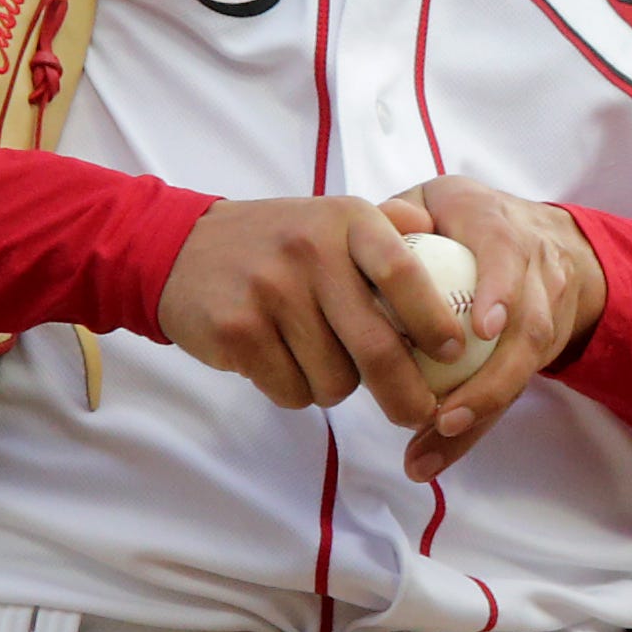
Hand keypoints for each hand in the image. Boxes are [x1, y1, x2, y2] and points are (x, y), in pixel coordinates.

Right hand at [161, 195, 475, 427]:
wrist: (178, 249)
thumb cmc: (277, 244)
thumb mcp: (331, 218)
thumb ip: (388, 228)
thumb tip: (442, 235)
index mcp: (347, 220)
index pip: (405, 274)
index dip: (435, 322)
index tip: (452, 353)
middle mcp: (311, 251)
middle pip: (377, 347)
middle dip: (406, 394)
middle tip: (418, 412)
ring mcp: (271, 291)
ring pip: (335, 379)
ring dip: (335, 387)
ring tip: (318, 358)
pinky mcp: (237, 329)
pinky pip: (291, 391)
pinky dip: (295, 391)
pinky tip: (280, 361)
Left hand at [376, 176, 604, 483]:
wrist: (555, 241)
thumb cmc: (472, 221)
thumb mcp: (437, 201)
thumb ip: (400, 215)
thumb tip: (368, 239)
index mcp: (502, 227)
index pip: (508, 255)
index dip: (501, 291)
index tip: (483, 329)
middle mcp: (535, 270)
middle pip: (529, 329)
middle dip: (494, 380)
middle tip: (447, 417)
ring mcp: (545, 313)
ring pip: (525, 368)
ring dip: (482, 409)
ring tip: (434, 439)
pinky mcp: (540, 351)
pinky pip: (513, 392)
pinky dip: (474, 428)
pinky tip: (431, 457)